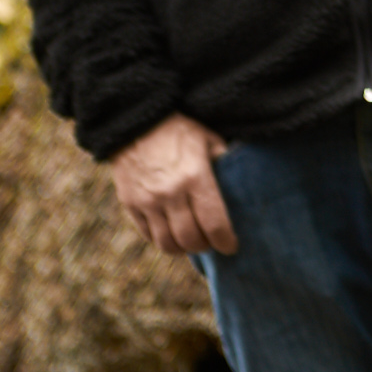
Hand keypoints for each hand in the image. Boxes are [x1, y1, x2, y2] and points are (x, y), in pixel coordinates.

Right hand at [110, 111, 236, 256]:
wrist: (134, 123)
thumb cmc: (178, 130)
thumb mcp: (208, 139)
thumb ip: (224, 162)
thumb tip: (242, 180)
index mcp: (195, 177)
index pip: (214, 222)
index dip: (225, 240)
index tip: (231, 246)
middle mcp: (170, 193)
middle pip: (190, 238)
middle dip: (205, 246)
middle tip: (212, 242)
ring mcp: (147, 201)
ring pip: (167, 243)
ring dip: (183, 248)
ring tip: (192, 241)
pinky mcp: (130, 204)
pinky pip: (148, 235)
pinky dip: (162, 240)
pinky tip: (172, 233)